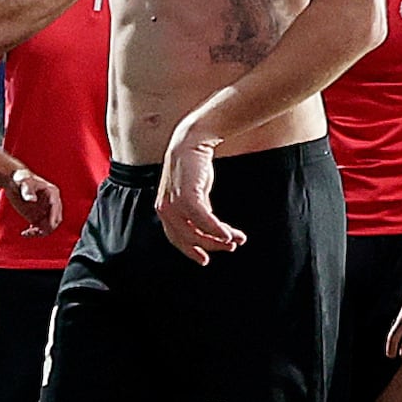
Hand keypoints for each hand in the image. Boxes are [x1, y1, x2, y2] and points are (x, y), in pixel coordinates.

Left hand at [5, 164, 64, 242]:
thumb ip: (27, 191)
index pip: (56, 207)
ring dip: (41, 232)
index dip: (52, 217)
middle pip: (56, 220)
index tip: (45, 226)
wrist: (14, 182)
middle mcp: (52, 203)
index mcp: (52, 193)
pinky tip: (26, 232)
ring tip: (27, 233)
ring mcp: (46, 211)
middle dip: (47, 227)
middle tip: (32, 231)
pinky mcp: (39, 216)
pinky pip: (42, 229)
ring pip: (50, 226)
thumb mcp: (23, 183)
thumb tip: (32, 199)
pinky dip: (36, 233)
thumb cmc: (20, 179)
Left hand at [157, 126, 244, 262]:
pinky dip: (217, 229)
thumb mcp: (195, 193)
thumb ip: (199, 211)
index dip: (191, 250)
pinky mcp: (187, 197)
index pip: (177, 238)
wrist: (191, 142)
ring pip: (196, 232)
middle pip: (188, 239)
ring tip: (236, 240)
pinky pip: (204, 221)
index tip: (206, 259)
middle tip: (231, 247)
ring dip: (218, 239)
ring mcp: (174, 205)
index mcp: (165, 211)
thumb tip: (214, 231)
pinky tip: (229, 234)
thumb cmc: (194, 167)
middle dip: (211, 246)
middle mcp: (165, 211)